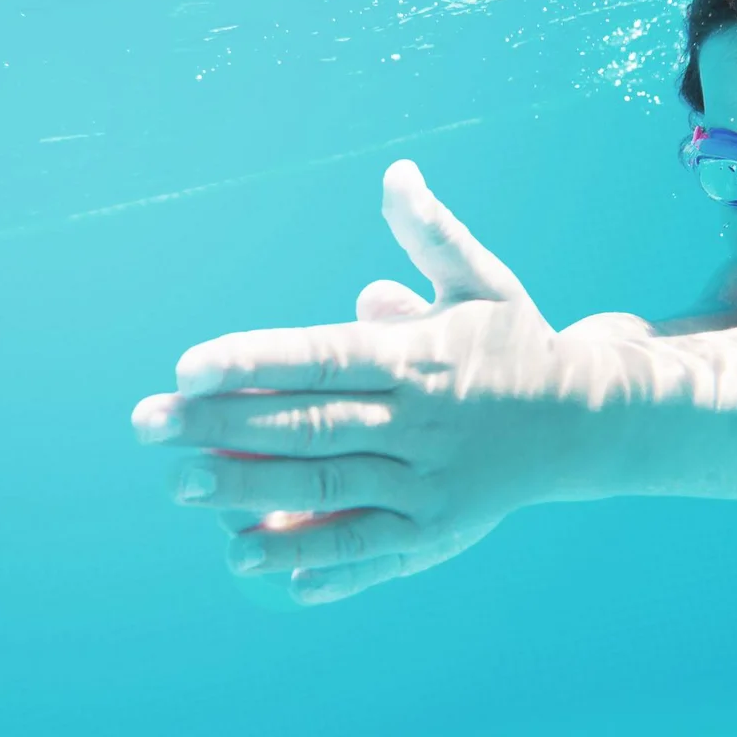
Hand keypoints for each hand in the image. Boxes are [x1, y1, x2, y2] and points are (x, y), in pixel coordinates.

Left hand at [132, 160, 588, 604]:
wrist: (587, 421)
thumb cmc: (515, 342)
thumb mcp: (482, 280)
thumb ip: (431, 233)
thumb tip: (397, 172)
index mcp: (419, 356)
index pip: (322, 357)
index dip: (252, 363)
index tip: (186, 368)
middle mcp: (419, 422)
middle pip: (309, 425)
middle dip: (223, 428)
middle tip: (149, 428)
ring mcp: (427, 483)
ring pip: (327, 489)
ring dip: (250, 493)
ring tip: (181, 487)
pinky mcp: (436, 533)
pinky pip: (368, 550)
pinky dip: (314, 561)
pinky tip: (255, 563)